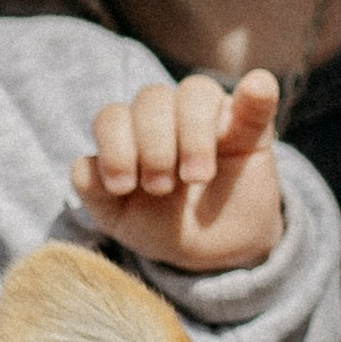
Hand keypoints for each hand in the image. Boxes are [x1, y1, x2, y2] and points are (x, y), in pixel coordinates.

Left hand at [73, 68, 283, 272]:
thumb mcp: (121, 218)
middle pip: (152, 98)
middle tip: (161, 188)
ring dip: (192, 133)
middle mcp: (169, 114)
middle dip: (152, 145)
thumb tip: (83, 165)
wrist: (216, 253)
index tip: (123, 187)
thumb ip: (95, 193)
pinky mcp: (252, 128)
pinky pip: (256, 98)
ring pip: (196, 92)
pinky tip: (257, 88)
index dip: (114, 147)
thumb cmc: (164, 225)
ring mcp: (212, 117)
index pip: (114, 116)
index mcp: (132, 131)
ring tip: (196, 177)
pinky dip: (256, 91)